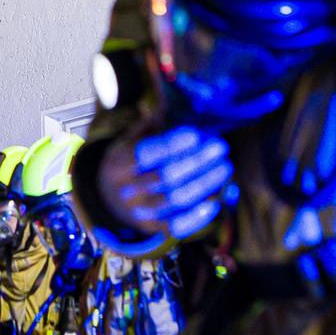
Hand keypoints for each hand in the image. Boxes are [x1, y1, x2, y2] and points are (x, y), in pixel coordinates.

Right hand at [98, 125, 231, 239]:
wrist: (110, 198)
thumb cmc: (130, 160)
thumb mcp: (131, 138)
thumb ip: (153, 124)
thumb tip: (182, 106)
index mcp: (118, 162)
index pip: (145, 154)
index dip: (172, 144)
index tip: (197, 133)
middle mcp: (126, 190)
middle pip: (166, 177)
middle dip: (197, 161)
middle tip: (220, 147)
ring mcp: (140, 212)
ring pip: (176, 201)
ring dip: (205, 184)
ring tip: (225, 167)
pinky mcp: (153, 229)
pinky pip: (178, 226)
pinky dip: (199, 215)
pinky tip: (217, 199)